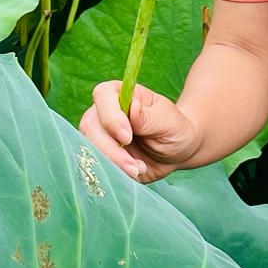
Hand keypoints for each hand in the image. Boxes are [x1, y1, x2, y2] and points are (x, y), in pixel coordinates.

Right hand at [79, 80, 200, 183]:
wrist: (178, 150)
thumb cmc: (174, 128)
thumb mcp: (168, 121)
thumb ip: (148, 117)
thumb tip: (132, 107)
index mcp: (121, 94)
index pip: (103, 95)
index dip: (110, 116)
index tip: (127, 137)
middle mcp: (106, 112)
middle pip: (91, 126)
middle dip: (111, 150)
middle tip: (135, 166)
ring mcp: (101, 135)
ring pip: (89, 149)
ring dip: (113, 164)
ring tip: (139, 169)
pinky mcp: (102, 155)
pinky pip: (96, 165)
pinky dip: (114, 173)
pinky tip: (135, 173)